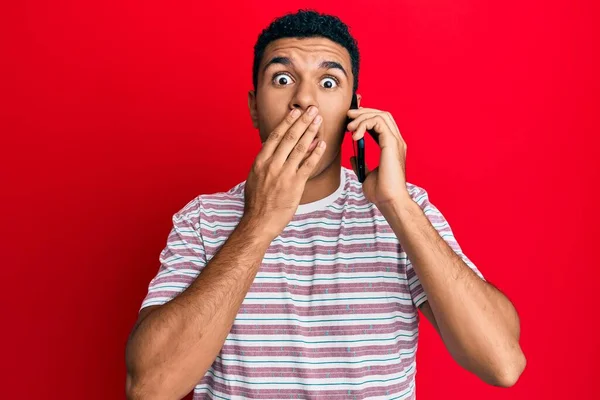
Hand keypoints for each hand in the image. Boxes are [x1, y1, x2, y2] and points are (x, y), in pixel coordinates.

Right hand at [242, 106, 325, 240]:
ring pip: (299, 148)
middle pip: (289, 138)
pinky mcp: (294, 185)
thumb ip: (264, 161)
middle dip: (302, 122)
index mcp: (260, 161)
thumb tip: (270, 147)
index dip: (287, 122)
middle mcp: (271, 165)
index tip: (295, 112)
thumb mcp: (254, 177)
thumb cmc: (257, 201)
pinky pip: (308, 165)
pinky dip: (315, 153)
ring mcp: (283, 175)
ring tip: (318, 121)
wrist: (258, 222)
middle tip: (311, 110)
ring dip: (311, 132)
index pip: (275, 136)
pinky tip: (322, 143)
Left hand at [347, 107, 410, 206]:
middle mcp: (396, 141)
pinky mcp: (392, 143)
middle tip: (348, 117)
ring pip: (380, 115)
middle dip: (364, 112)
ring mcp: (396, 141)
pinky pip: (378, 122)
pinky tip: (355, 136)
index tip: (351, 121)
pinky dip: (364, 124)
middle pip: (382, 114)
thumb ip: (361, 164)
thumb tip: (353, 157)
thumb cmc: (381, 192)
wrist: (389, 201)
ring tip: (349, 128)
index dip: (366, 117)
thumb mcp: (367, 175)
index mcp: (391, 147)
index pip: (381, 123)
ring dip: (362, 117)